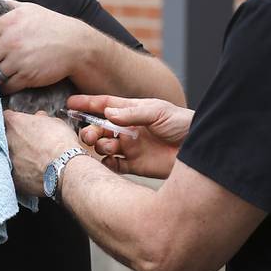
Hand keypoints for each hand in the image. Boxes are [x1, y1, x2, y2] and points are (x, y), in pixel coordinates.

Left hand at [0, 1, 89, 92]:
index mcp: (8, 23)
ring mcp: (18, 60)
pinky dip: (5, 85)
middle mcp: (10, 41)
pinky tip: (9, 80)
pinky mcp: (26, 76)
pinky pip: (6, 85)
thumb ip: (8, 7)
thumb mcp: (29, 9)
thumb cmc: (52, 25)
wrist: (76, 45)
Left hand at [3, 110, 81, 195]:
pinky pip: (15, 173)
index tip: (22, 125)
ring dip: (18, 156)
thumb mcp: (55, 122)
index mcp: (15, 123)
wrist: (64, 166)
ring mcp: (8, 160)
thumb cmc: (61, 143)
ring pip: (8, 156)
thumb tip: (40, 118)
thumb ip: (42, 119)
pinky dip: (22, 173)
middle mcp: (7, 141)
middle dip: (15, 139)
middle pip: (5, 137)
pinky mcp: (13, 178)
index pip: (7, 117)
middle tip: (29, 143)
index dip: (15, 121)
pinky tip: (34, 172)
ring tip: (34, 159)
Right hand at [69, 95, 192, 178]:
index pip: (105, 105)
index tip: (70, 104)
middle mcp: (128, 129)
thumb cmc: (183, 123)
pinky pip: (114, 166)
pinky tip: (106, 162)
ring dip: (99, 146)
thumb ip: (133, 114)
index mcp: (132, 111)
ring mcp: (131, 147)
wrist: (200, 150)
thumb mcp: (159, 112)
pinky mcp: (136, 165)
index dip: (87, 104)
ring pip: (104, 146)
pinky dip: (106, 165)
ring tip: (106, 147)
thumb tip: (108, 114)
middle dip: (90, 130)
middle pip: (100, 128)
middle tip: (88, 135)